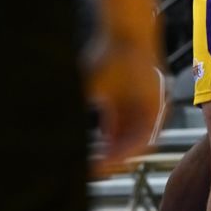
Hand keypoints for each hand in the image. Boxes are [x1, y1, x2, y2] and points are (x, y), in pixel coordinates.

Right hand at [90, 34, 161, 171]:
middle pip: (125, 145)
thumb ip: (78, 110)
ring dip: (119, 157)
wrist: (127, 38)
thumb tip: (53, 129)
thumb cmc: (105, 58)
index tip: (86, 164)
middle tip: (94, 171)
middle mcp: (135, 112)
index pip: (112, 140)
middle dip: (109, 161)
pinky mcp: (156, 107)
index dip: (100, 154)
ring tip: (102, 167)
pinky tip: (113, 154)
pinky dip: (130, 146)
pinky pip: (146, 134)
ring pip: (136, 144)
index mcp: (120, 108)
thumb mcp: (88, 88)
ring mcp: (148, 110)